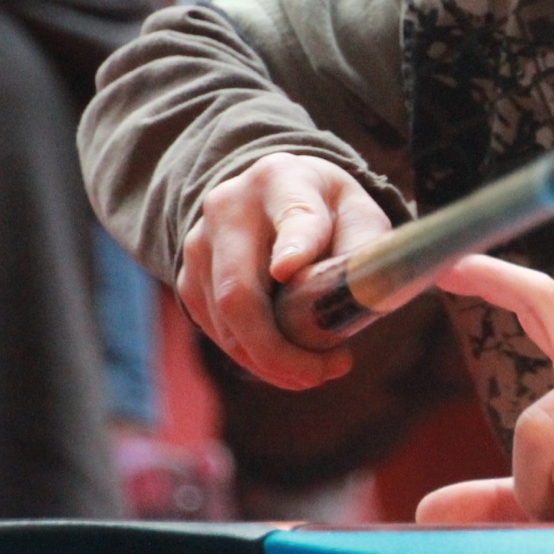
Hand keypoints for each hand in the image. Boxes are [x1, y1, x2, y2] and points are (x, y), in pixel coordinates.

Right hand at [177, 152, 392, 390]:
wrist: (272, 195)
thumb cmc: (326, 211)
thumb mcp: (357, 214)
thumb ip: (364, 247)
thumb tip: (364, 295)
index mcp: (283, 180)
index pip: (293, 215)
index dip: (294, 245)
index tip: (290, 270)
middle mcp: (229, 207)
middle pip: (240, 291)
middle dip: (279, 348)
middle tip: (322, 374)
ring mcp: (199, 244)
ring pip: (225, 322)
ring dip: (271, 360)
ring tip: (316, 371)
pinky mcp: (188, 279)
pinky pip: (217, 333)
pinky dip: (253, 357)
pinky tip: (286, 361)